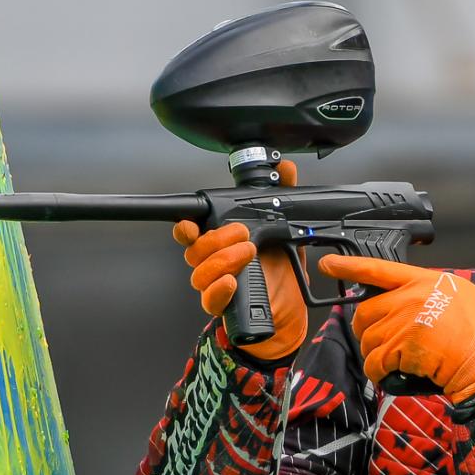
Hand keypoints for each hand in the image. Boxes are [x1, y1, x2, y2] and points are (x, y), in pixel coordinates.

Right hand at [173, 161, 306, 360]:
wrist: (289, 306)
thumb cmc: (280, 267)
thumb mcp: (287, 229)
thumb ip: (284, 196)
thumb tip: (286, 167)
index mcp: (219, 241)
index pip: (189, 230)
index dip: (184, 226)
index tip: (190, 224)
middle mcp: (211, 262)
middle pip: (193, 250)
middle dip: (217, 239)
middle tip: (244, 235)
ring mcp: (214, 285)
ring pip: (199, 273)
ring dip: (223, 260)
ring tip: (248, 253)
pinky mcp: (223, 307)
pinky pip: (209, 300)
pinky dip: (219, 290)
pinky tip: (233, 282)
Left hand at [316, 255, 474, 402]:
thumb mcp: (457, 296)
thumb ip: (425, 296)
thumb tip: (401, 307)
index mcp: (424, 281)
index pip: (379, 269)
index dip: (349, 266)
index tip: (328, 264)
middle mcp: (411, 297)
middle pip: (365, 312)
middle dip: (366, 331)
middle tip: (382, 344)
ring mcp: (405, 321)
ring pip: (368, 340)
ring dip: (377, 356)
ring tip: (398, 363)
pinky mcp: (403, 346)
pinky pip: (375, 363)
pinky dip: (380, 373)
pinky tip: (394, 374)